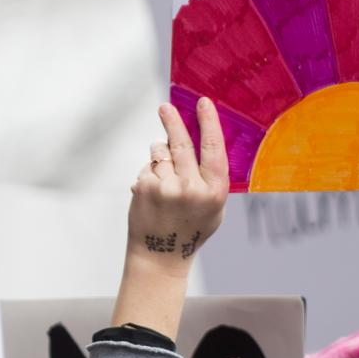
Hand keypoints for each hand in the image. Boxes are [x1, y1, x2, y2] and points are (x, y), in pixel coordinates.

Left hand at [127, 98, 229, 273]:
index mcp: (214, 191)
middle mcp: (191, 188)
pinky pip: (147, 166)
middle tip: (166, 108)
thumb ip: (211, 177)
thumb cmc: (191, 227)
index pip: (213, 148)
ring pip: (160, 151)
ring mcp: (166, 187)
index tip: (203, 103)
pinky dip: (149, 173)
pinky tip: (154, 192)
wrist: (161, 254)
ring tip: (164, 175)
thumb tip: (204, 137)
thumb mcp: (214, 206)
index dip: (208, 122)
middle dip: (173, 121)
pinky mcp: (144, 188)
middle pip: (182, 142)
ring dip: (160, 155)